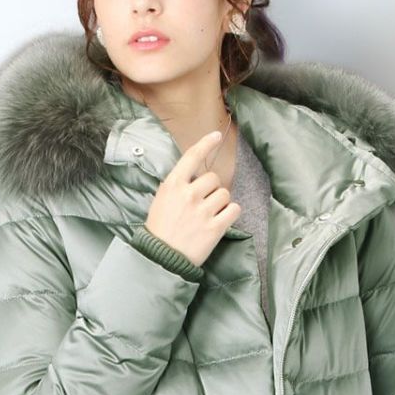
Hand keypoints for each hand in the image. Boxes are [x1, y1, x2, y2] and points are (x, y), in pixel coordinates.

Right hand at [143, 130, 240, 267]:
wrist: (160, 259)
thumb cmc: (160, 230)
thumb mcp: (161, 201)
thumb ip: (177, 187)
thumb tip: (195, 178)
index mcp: (173, 185)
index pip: (192, 157)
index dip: (206, 144)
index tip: (216, 136)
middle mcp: (189, 194)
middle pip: (213, 178)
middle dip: (212, 189)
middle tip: (203, 204)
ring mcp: (203, 211)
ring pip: (225, 194)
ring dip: (221, 202)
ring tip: (209, 216)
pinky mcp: (215, 227)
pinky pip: (234, 209)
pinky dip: (230, 213)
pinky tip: (221, 220)